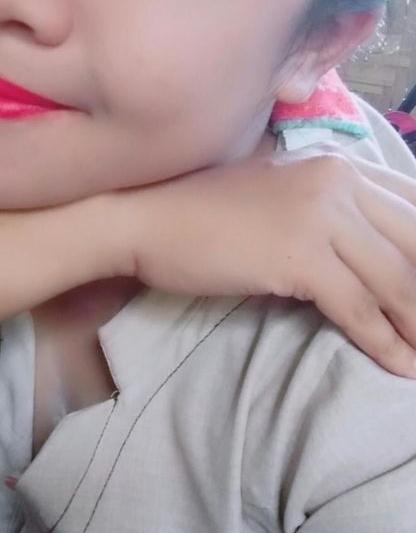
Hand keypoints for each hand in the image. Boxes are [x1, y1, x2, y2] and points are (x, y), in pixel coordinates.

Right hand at [120, 148, 415, 377]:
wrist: (143, 218)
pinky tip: (400, 366)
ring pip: (396, 280)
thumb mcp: (275, 196)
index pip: (414, 208)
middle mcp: (338, 181)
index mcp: (337, 165)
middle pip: (414, 245)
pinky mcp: (298, 255)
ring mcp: (320, 215)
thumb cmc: (199, 211)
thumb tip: (361, 252)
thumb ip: (324, 208)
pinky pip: (359, 307)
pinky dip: (384, 343)